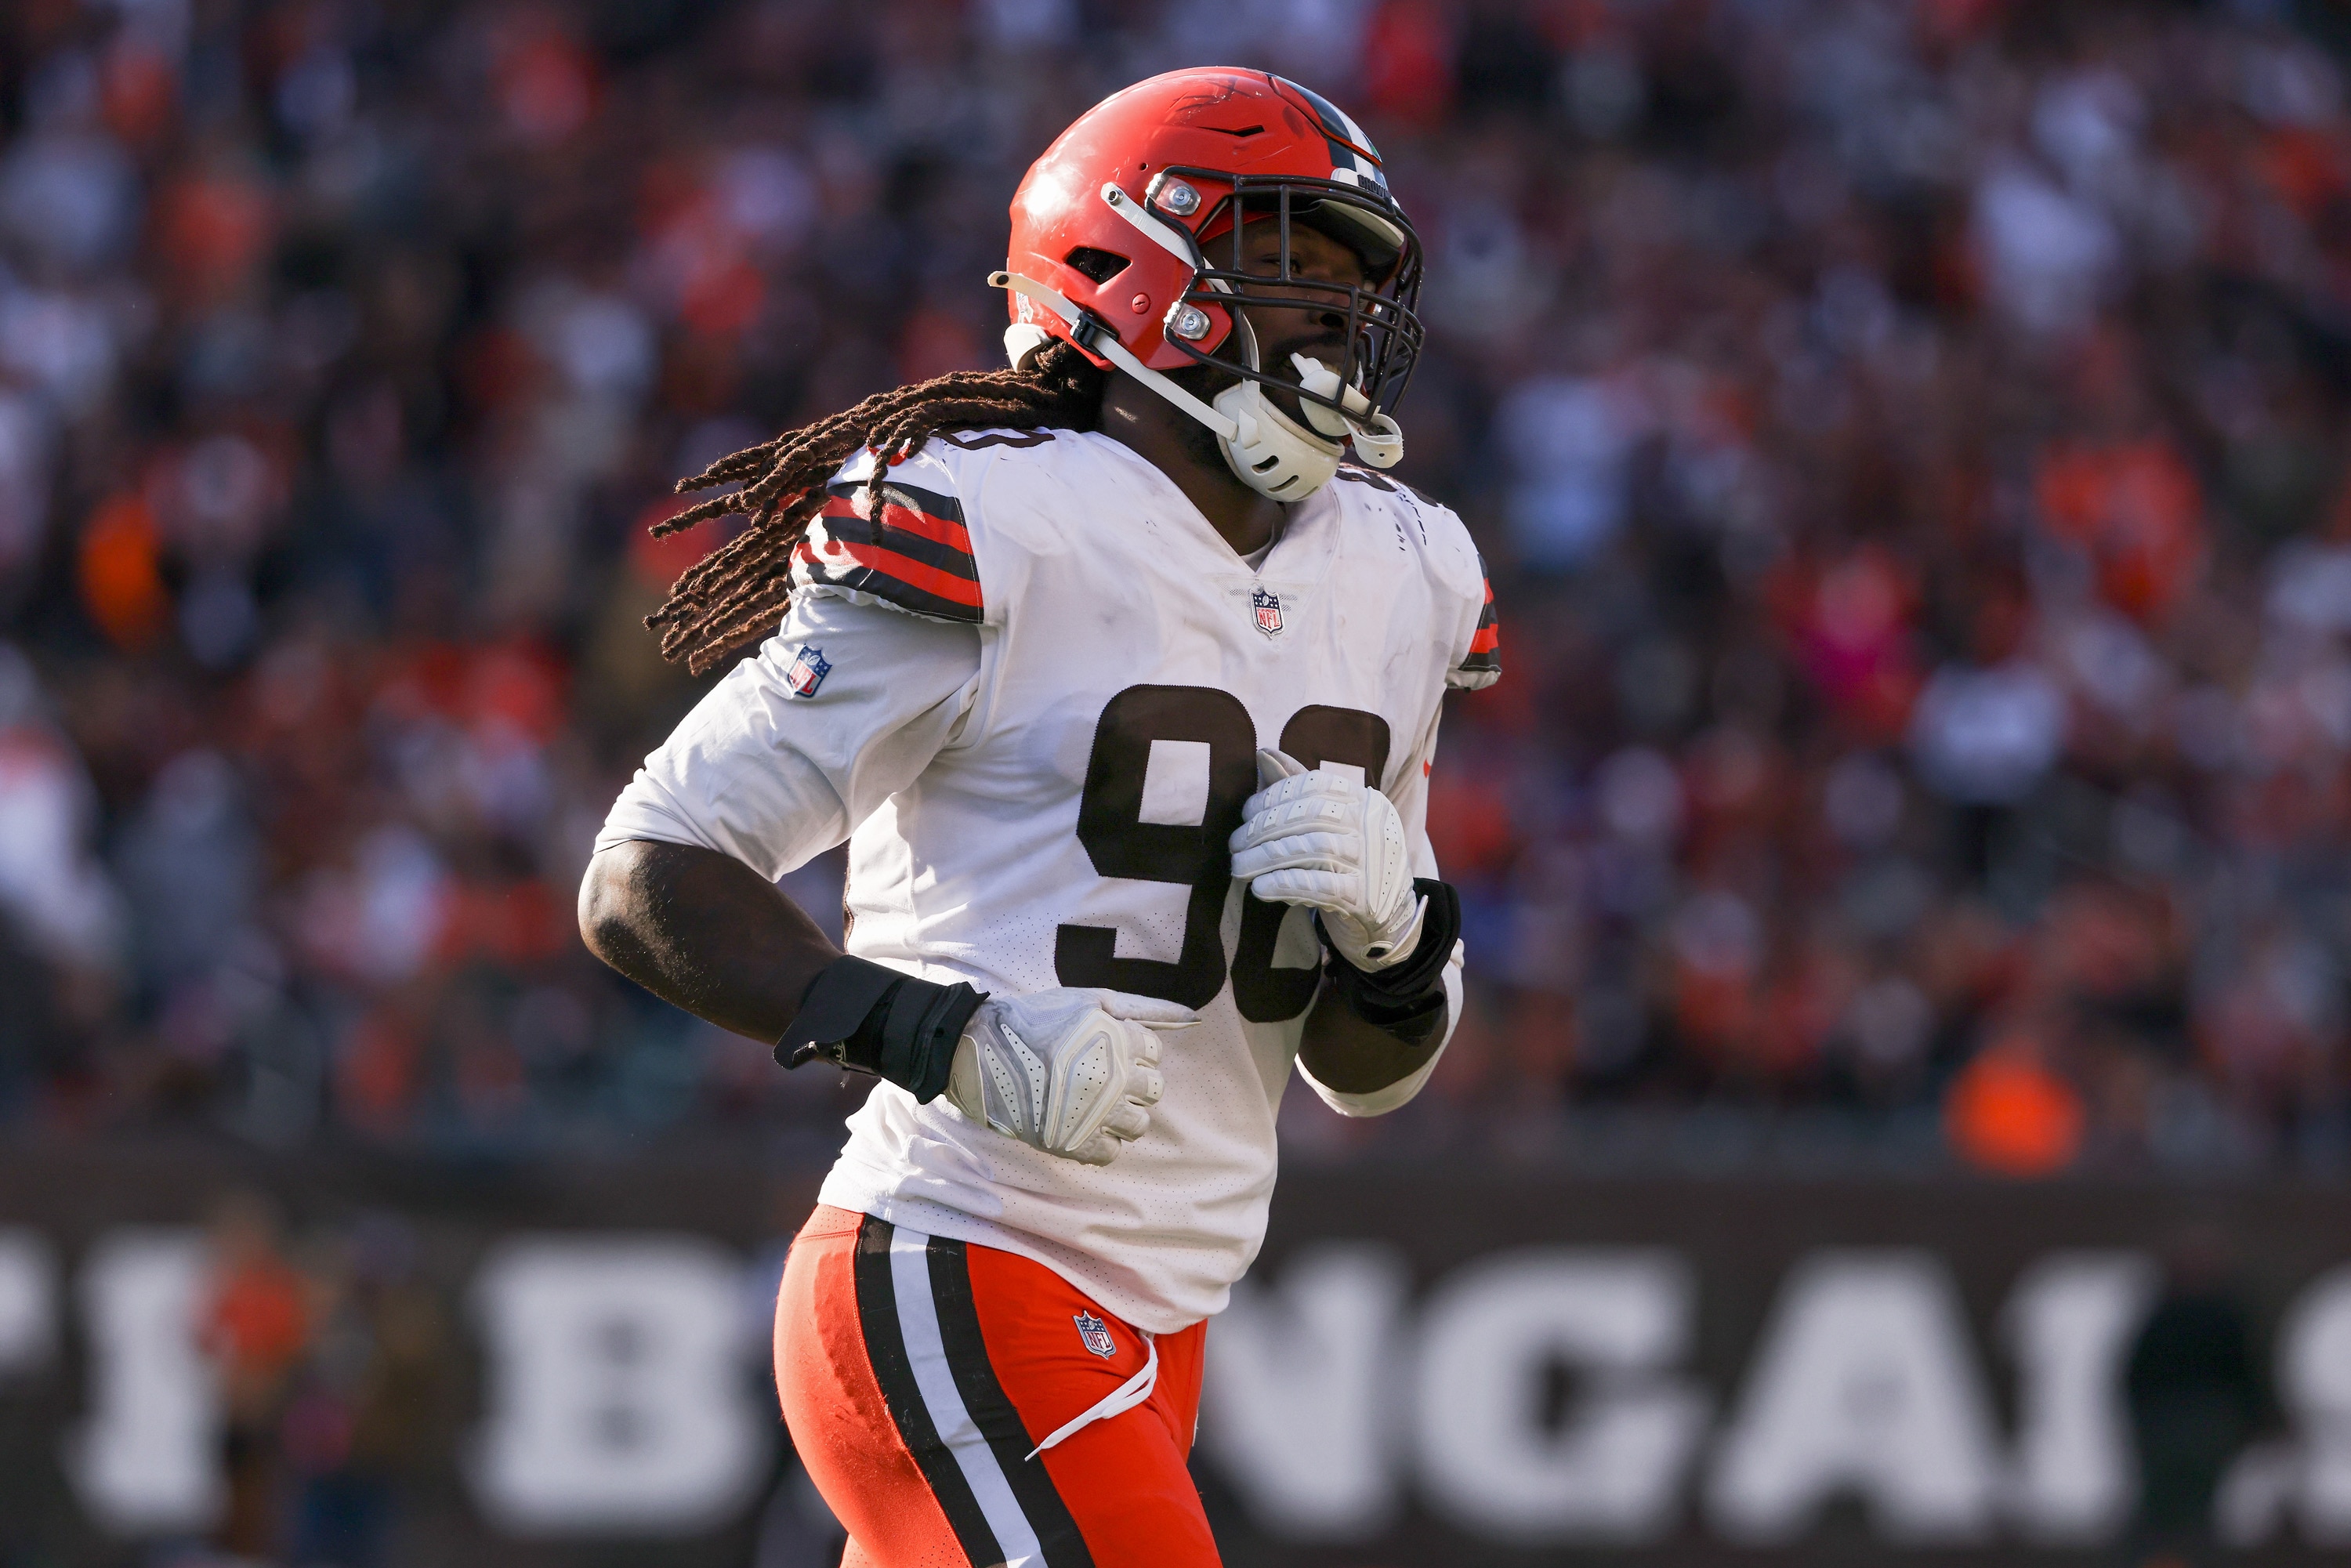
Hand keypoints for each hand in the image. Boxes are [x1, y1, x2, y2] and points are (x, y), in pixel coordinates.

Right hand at [942, 989, 1189, 1165]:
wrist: (981, 1050)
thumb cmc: (1039, 1019)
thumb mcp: (1092, 1000)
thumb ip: (1145, 1008)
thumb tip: (1193, 1017)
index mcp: (1120, 1042)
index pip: (1154, 1055)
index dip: (1132, 1051)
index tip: (1105, 1048)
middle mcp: (1113, 1080)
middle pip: (1152, 1092)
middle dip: (1132, 1083)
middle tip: (1098, 1075)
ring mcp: (1094, 1114)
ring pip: (1138, 1126)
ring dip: (1121, 1114)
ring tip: (1091, 1101)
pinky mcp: (1073, 1143)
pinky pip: (1111, 1153)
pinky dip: (1100, 1141)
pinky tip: (1080, 1122)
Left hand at [1228, 748, 1425, 969]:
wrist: (1389, 918)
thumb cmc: (1349, 863)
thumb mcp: (1330, 823)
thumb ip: (1297, 789)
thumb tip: (1263, 753)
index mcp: (1364, 800)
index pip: (1315, 784)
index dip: (1275, 795)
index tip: (1247, 812)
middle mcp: (1373, 825)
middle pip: (1311, 815)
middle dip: (1263, 828)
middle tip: (1235, 844)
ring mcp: (1373, 862)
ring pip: (1313, 849)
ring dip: (1266, 858)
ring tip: (1239, 867)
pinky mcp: (1366, 898)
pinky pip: (1321, 886)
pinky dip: (1285, 885)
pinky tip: (1260, 888)